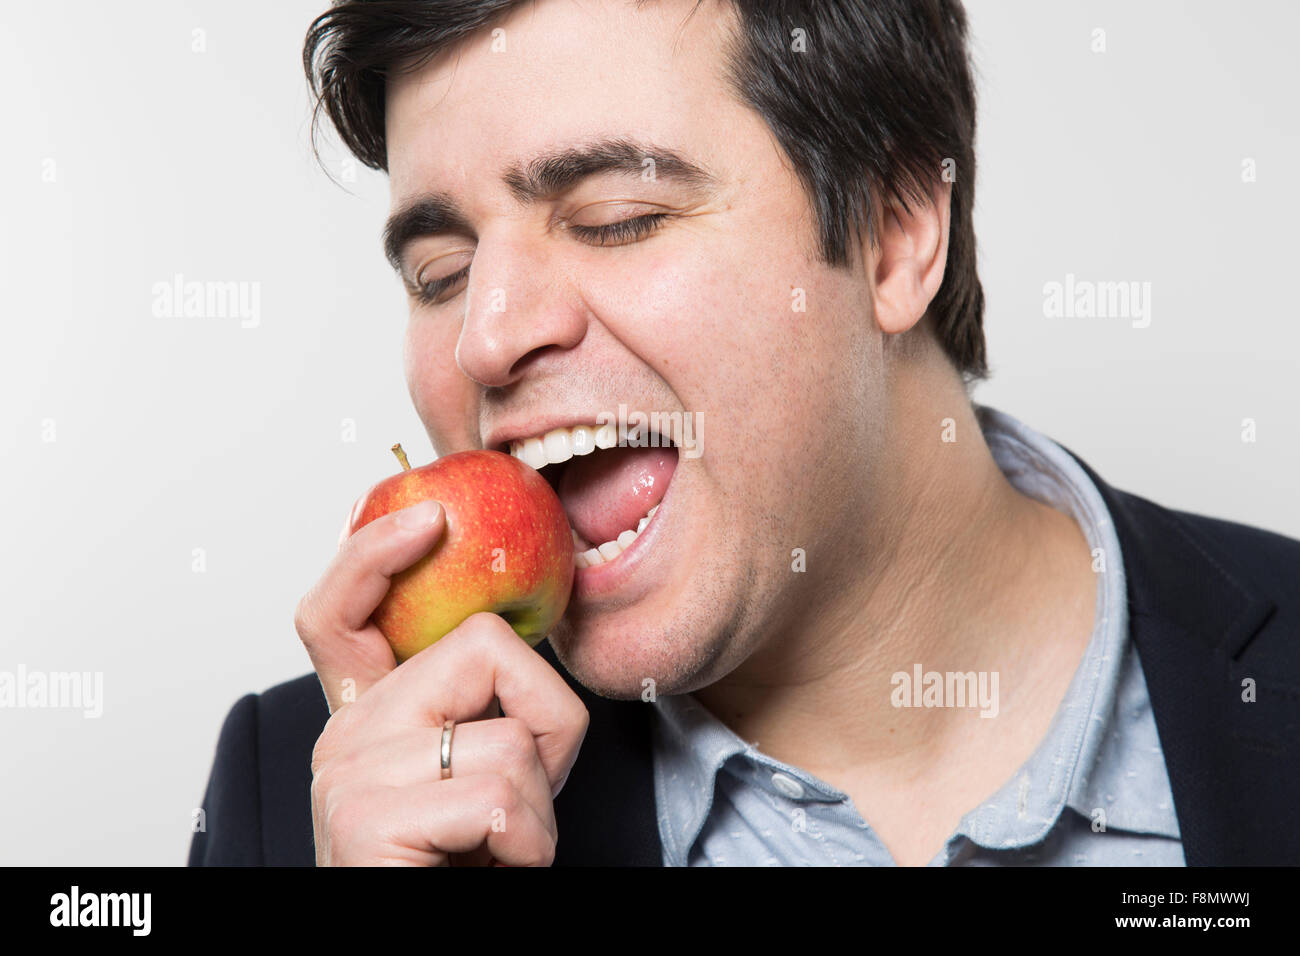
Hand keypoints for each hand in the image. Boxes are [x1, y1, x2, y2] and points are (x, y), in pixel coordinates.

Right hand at [294, 499, 588, 864]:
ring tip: (500, 846)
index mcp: (365, 716)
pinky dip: (530, 843)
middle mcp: (344, 736)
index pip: (339, 610)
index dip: (375, 554)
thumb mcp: (474, 773)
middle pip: (480, 647)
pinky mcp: (371, 822)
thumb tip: (522, 634)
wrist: (422, 941)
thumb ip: (477, 708)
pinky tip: (494, 869)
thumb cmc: (461, 868)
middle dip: (542, 716)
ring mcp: (351, 776)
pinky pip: (502, 797)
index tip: (427, 518)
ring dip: (542, 805)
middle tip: (523, 791)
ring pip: (509, 736)